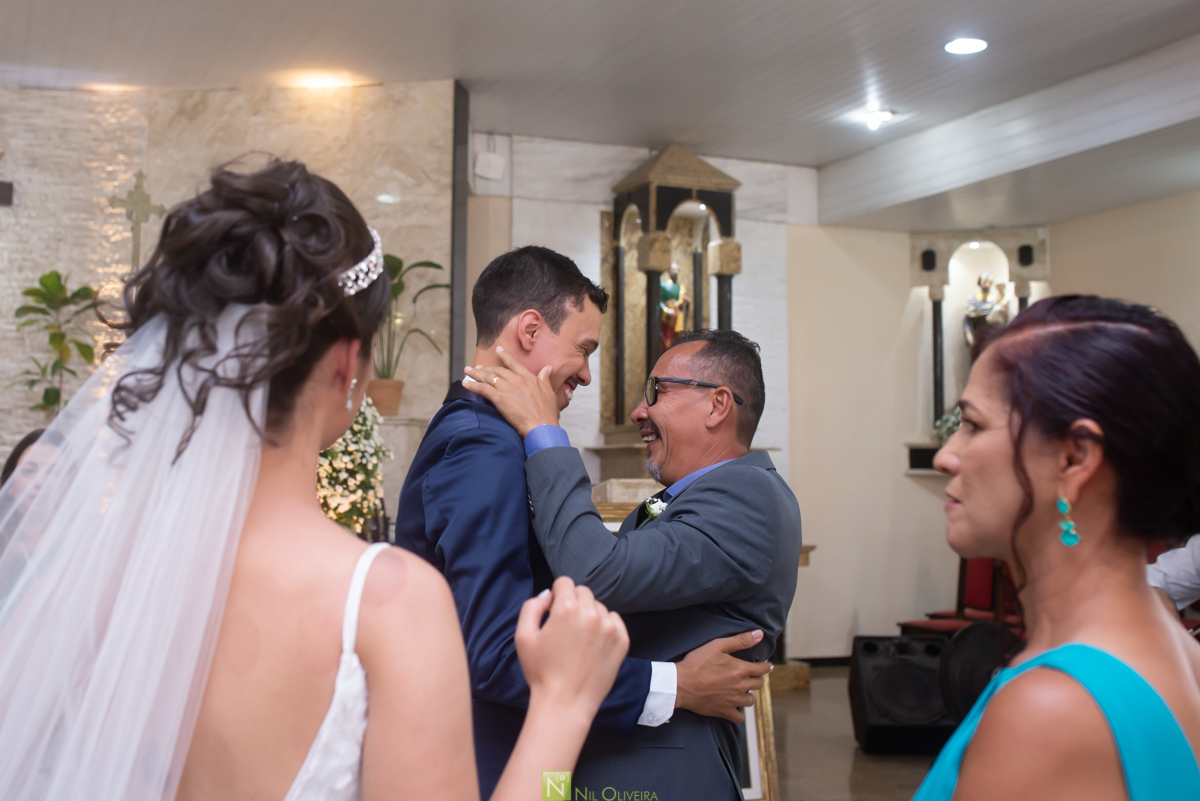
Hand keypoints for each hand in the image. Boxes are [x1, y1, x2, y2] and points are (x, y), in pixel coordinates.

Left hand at [462, 347, 560, 437]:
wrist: (541, 425)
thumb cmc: (547, 412)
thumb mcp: (549, 392)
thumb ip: (545, 379)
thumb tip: (547, 368)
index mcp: (528, 377)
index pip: (513, 363)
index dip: (504, 356)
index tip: (498, 350)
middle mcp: (516, 380)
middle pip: (497, 370)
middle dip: (485, 367)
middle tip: (477, 366)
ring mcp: (507, 388)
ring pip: (488, 377)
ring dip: (476, 373)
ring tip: (467, 371)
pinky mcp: (499, 398)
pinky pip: (483, 389)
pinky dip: (472, 385)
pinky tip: (465, 384)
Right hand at [516, 576, 629, 724]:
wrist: (565, 703)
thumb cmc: (541, 672)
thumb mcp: (523, 637)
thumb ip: (532, 607)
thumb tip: (548, 595)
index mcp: (566, 609)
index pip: (565, 582)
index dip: (557, 593)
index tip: (554, 609)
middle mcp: (591, 614)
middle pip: (583, 592)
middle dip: (573, 602)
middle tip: (566, 625)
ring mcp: (609, 627)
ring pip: (598, 606)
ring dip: (589, 614)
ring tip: (580, 638)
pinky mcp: (622, 641)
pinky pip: (614, 620)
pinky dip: (605, 625)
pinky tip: (594, 643)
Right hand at [675, 630, 771, 722]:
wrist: (680, 684)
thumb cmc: (697, 663)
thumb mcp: (718, 645)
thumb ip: (740, 640)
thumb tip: (759, 634)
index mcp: (741, 669)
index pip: (762, 669)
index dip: (766, 666)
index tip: (768, 665)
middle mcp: (741, 686)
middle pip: (759, 684)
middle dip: (758, 678)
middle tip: (753, 676)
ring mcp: (733, 700)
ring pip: (751, 701)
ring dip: (749, 694)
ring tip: (743, 690)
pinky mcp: (724, 711)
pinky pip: (739, 718)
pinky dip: (739, 712)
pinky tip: (735, 706)